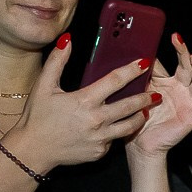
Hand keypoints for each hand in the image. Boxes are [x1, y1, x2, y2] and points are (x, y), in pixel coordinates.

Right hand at [0, 36, 156, 174]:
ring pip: (128, 126)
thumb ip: (57, 62)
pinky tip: (119, 126)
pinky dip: (117, 131)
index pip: (114, 81)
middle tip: (157, 94)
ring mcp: (100, 138)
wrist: (34, 149)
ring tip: (146, 111)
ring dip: (139, 117)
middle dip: (145, 98)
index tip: (144, 64)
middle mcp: (96, 120)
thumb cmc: (37, 116)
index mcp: (84, 101)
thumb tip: (67, 40)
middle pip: (129, 106)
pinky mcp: (100, 151)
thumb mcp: (43, 86)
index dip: (131, 71)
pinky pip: (114, 139)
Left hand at [128, 34, 191, 158]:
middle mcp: (181, 90)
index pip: (175, 63)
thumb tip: (140, 54)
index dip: (175, 50)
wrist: (140, 142)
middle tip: (178, 39)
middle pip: (188, 69)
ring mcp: (188, 103)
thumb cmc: (140, 116)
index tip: (172, 36)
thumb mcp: (140, 90)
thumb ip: (143, 74)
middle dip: (184, 53)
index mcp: (169, 82)